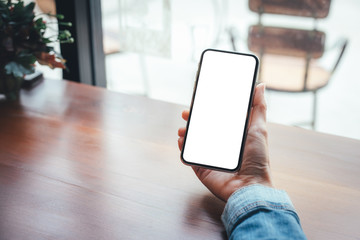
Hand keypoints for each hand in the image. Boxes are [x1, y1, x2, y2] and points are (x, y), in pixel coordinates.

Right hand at [177, 83, 272, 201]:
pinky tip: (181, 141)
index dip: (206, 110)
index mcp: (231, 136)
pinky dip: (182, 149)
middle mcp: (219, 146)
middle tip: (187, 112)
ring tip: (183, 129)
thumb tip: (260, 85)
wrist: (251, 186)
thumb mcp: (258, 128)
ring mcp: (209, 157)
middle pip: (201, 129)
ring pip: (192, 142)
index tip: (200, 101)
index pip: (216, 120)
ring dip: (185, 133)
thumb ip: (258, 107)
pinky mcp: (202, 169)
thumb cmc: (258, 159)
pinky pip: (188, 158)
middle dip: (192, 120)